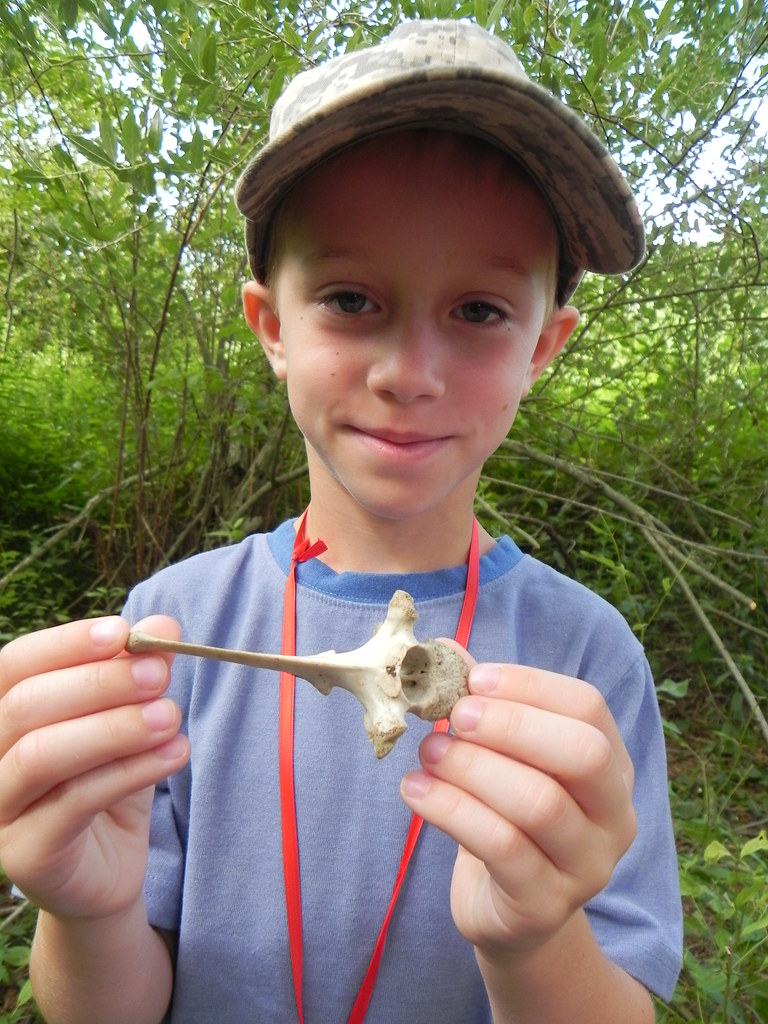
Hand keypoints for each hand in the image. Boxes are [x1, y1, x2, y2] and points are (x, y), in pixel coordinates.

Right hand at [0, 616, 189, 920]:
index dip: (65, 644)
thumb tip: (164, 626)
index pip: (16, 664)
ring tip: (171, 716)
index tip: (123, 632)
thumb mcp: (129, 718)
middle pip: (25, 705)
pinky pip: (74, 802)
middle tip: (159, 675)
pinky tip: (175, 753)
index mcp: (4, 714)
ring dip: (114, 727)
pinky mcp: (25, 854)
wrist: (109, 867)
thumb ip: (139, 672)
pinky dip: (130, 771)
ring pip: (42, 754)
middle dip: (99, 682)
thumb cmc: (109, 780)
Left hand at [400, 659, 635, 954]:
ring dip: (472, 767)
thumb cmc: (505, 816)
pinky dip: (450, 810)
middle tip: (455, 717)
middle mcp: (615, 815)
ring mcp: (587, 866)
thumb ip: (480, 706)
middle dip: (512, 725)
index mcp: (611, 765)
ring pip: (539, 803)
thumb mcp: (501, 759)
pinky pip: (501, 848)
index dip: (530, 686)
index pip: (588, 708)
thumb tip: (439, 650)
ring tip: (427, 753)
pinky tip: (415, 790)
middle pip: (583, 754)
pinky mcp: (546, 905)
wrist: (508, 909)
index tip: (475, 679)